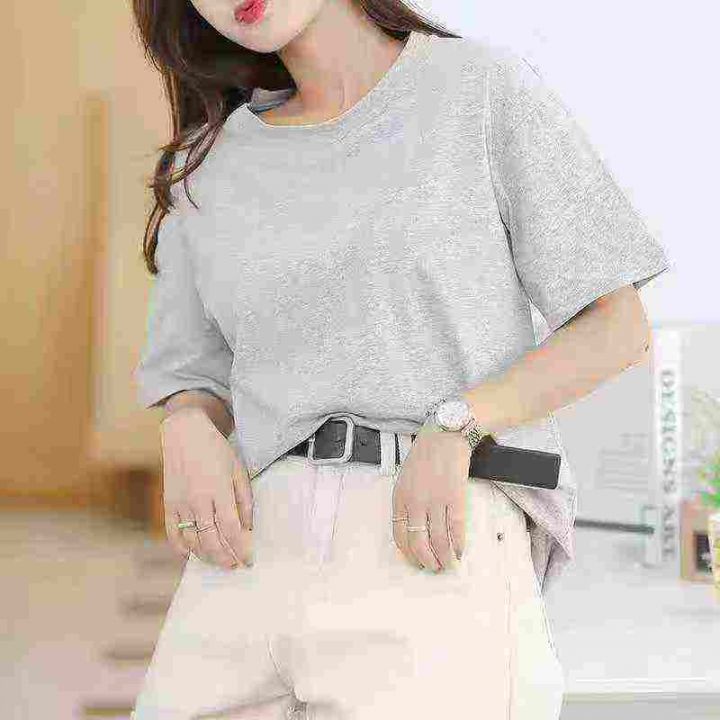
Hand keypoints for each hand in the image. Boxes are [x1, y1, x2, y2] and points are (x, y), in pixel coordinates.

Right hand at [160, 407, 254, 569]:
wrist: (185, 433)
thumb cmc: (215, 450)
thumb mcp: (238, 470)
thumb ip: (245, 500)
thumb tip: (248, 527)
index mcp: (219, 490)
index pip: (231, 529)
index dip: (241, 549)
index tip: (248, 560)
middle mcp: (198, 500)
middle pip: (211, 541)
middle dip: (225, 558)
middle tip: (234, 566)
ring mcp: (180, 503)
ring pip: (191, 541)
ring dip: (206, 556)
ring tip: (218, 561)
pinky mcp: (168, 503)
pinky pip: (172, 533)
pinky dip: (180, 547)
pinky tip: (191, 554)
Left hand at [391, 426, 471, 571]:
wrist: (445, 435)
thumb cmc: (425, 455)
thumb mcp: (405, 478)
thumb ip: (407, 502)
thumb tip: (414, 528)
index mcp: (400, 498)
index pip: (399, 535)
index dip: (409, 553)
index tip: (416, 561)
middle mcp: (415, 502)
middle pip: (418, 542)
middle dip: (426, 560)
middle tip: (434, 568)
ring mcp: (435, 500)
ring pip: (438, 539)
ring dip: (444, 557)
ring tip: (449, 565)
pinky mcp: (455, 497)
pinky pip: (456, 528)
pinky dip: (459, 544)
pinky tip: (460, 551)